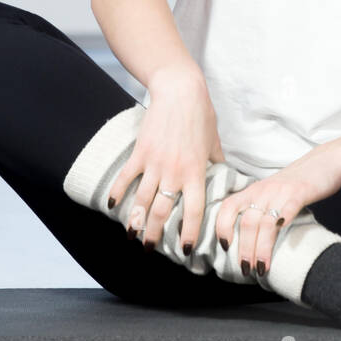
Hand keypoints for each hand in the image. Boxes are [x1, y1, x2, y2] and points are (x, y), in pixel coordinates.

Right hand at [108, 64, 223, 251]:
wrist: (180, 91)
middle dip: (156, 234)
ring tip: (132, 236)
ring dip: (136, 221)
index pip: (195, 210)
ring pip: (143, 200)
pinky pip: (126, 177)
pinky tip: (113, 205)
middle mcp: (175, 171)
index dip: (191, 232)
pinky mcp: (140, 152)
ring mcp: (155, 163)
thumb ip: (216, 164)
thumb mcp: (214, 142)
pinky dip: (118, 192)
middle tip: (150, 249)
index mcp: (197, 171)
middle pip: (163, 211)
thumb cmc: (201, 116)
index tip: (187, 249)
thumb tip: (226, 179)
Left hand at [216, 140, 340, 277]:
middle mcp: (265, 190)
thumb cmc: (298, 182)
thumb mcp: (272, 191)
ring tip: (262, 267)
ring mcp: (282, 191)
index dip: (222, 227)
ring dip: (262, 248)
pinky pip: (289, 208)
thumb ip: (260, 209)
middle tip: (245, 269)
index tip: (225, 247)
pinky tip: (282, 235)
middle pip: (247, 222)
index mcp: (254, 190)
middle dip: (245, 249)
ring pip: (266, 223)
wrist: (326, 161)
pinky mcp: (301, 192)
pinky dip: (283, 221)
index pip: (228, 207)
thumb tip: (248, 239)